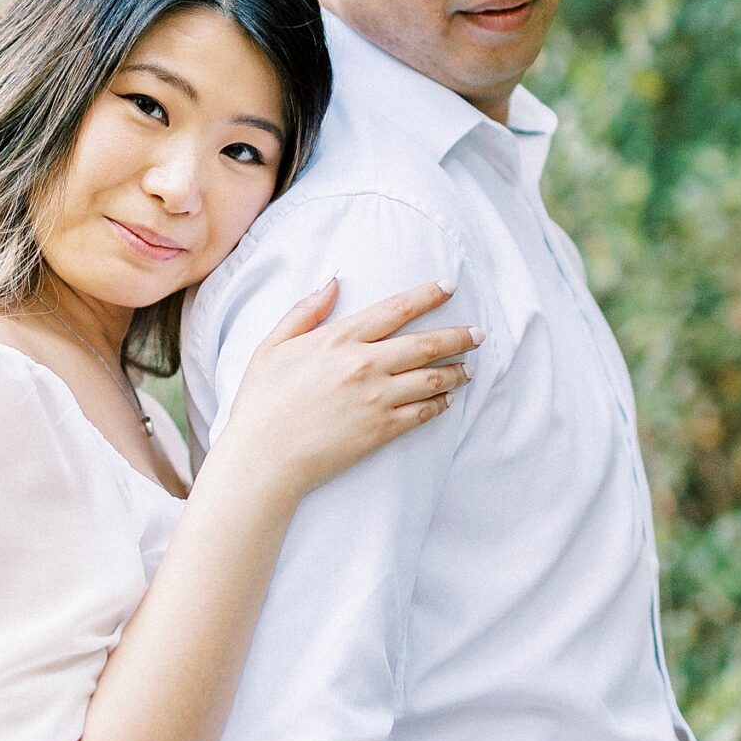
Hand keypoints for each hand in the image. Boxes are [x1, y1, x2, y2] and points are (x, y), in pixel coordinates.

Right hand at [220, 279, 479, 503]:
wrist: (264, 457)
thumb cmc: (262, 402)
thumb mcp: (272, 346)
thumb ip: (305, 311)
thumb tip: (333, 282)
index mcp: (338, 339)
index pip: (395, 309)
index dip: (427, 296)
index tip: (449, 287)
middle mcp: (364, 364)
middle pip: (425, 344)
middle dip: (458, 336)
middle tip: (478, 333)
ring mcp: (377, 398)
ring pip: (432, 379)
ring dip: (456, 371)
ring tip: (470, 368)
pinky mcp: (382, 430)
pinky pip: (423, 412)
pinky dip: (440, 404)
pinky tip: (447, 400)